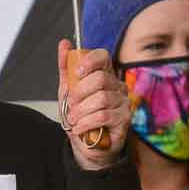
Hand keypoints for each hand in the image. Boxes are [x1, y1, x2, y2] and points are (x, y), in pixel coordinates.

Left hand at [57, 39, 127, 169]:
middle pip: (100, 79)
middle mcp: (117, 86)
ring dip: (82, 111)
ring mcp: (123, 103)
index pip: (103, 57)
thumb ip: (66, 68)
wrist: (85, 144)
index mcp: (104, 75)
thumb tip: (64, 44)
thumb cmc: (81, 116)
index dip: (89, 61)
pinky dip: (86, 123)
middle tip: (72, 105)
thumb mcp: (68, 91)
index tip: (76, 73)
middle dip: (80, 93)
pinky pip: (103, 116)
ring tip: (74, 119)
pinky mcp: (124, 120)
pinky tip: (80, 128)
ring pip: (101, 99)